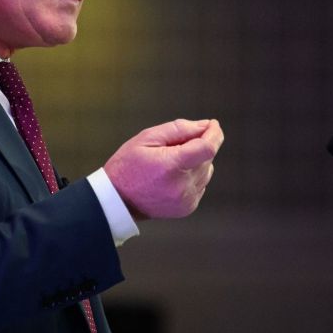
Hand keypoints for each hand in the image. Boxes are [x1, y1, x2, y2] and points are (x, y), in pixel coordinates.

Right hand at [104, 119, 223, 219]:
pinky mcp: (188, 207)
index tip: (212, 124)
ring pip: (207, 170)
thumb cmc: (128, 166)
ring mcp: (186, 199)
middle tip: (172, 146)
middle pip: (206, 157)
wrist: (118, 200)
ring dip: (195, 162)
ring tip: (170, 163)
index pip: (208, 148)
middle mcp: (182, 185)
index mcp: (171, 166)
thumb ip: (178, 129)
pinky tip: (172, 177)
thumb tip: (204, 126)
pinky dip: (192, 176)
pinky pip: (201, 183)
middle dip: (196, 146)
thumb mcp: (146, 138)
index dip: (214, 133)